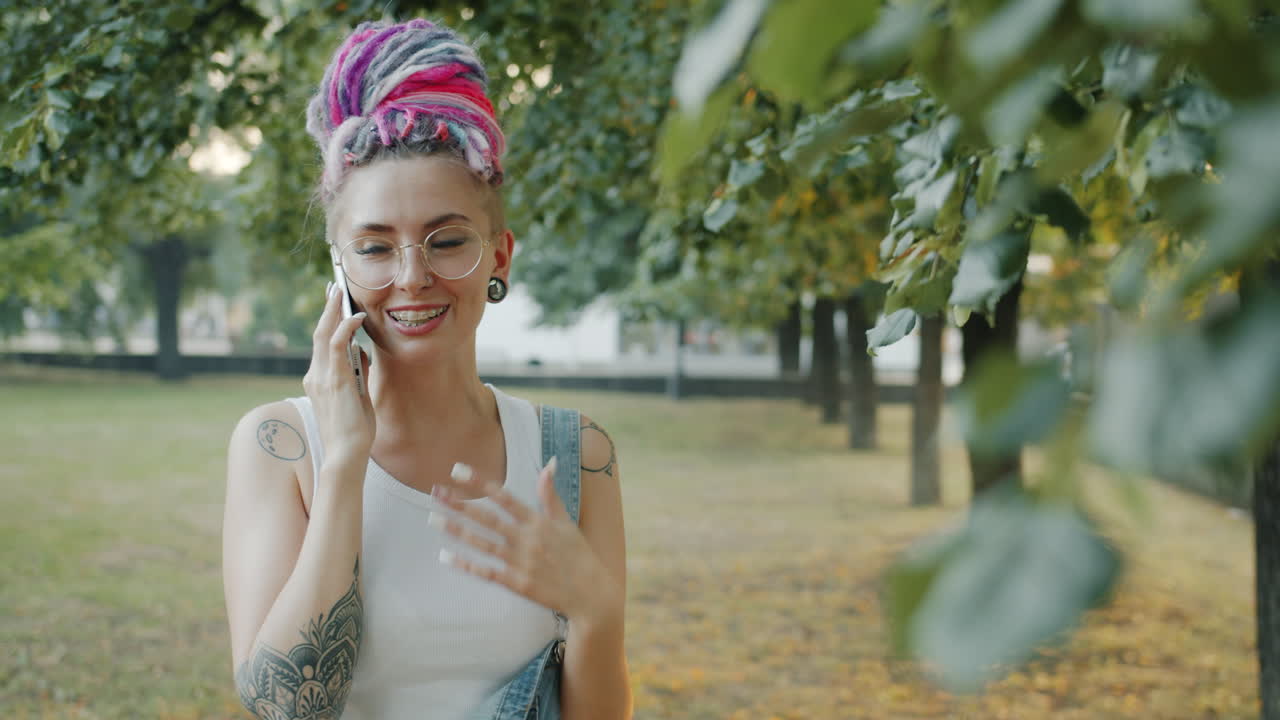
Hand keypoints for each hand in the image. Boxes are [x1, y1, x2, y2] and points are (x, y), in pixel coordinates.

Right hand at [302, 282, 375, 469]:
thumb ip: (356, 373)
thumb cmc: (354, 431)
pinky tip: (356, 316)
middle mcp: (315, 376)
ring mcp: (322, 378)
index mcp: (318, 380)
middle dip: (327, 308)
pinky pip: (336, 346)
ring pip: (324, 334)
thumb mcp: (357, 396)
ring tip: (341, 291)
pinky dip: (346, 328)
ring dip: (333, 310)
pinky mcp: (335, 381)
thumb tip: (360, 351)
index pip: (321, 344)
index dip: (327, 321)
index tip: (334, 302)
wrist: (347, 454)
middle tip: (333, 286)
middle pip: (319, 332)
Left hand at [431, 458, 620, 622]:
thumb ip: (551, 494)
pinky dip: (466, 565)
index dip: (480, 482)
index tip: (457, 470)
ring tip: (433, 518)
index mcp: (539, 521)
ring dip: (457, 531)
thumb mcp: (567, 521)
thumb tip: (548, 463)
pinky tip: (445, 556)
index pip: (504, 497)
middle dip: (460, 504)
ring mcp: (521, 562)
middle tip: (435, 492)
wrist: (591, 594)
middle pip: (488, 518)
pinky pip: (486, 572)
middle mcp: (528, 539)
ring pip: (482, 543)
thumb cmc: (579, 555)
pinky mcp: (517, 583)